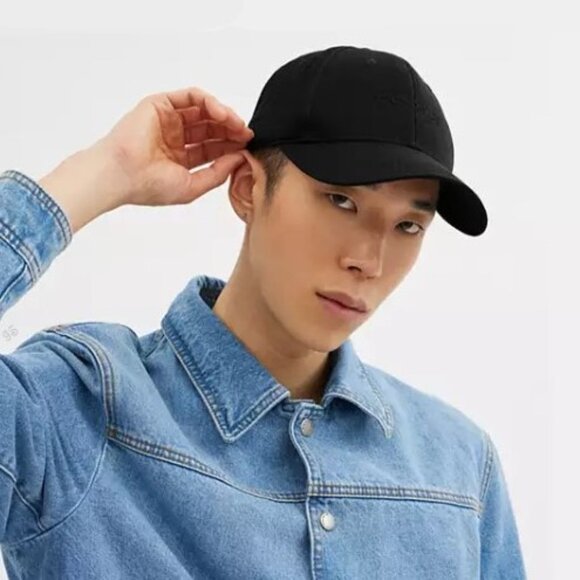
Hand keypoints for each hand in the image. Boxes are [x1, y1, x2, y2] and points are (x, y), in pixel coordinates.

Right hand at [95, 86, 253, 206]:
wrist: (121, 175)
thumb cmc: (149, 186)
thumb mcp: (193, 186)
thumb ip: (218, 173)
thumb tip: (240, 158)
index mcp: (180, 158)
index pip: (212, 148)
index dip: (231, 146)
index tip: (247, 148)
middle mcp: (174, 137)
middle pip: (211, 128)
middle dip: (231, 130)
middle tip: (247, 134)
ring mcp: (167, 120)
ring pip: (203, 111)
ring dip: (224, 115)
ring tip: (238, 124)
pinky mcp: (160, 105)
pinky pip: (190, 97)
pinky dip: (209, 102)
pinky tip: (222, 114)